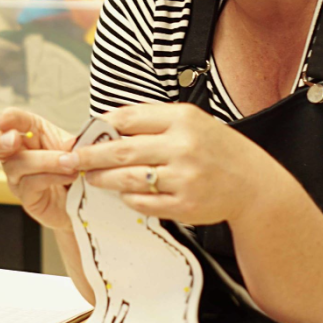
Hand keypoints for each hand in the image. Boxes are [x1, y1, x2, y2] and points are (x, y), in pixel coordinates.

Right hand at [0, 108, 76, 230]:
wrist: (86, 198)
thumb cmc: (75, 167)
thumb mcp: (76, 147)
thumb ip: (71, 144)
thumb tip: (70, 145)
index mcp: (28, 133)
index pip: (11, 121)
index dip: (7, 118)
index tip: (5, 118)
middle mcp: (16, 154)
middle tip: (12, 139)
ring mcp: (17, 177)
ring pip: (17, 164)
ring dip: (46, 161)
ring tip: (70, 162)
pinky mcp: (27, 198)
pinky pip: (31, 184)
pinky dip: (52, 176)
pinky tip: (69, 176)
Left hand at [66, 103, 289, 225]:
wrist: (253, 184)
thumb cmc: (216, 149)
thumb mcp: (191, 122)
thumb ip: (153, 121)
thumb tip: (107, 125)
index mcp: (181, 119)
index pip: (128, 118)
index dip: (99, 126)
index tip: (82, 135)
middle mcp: (182, 146)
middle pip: (121, 150)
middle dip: (88, 156)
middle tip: (69, 160)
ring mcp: (183, 178)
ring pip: (128, 178)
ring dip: (104, 179)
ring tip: (91, 178)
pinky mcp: (184, 205)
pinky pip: (143, 203)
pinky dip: (129, 198)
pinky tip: (124, 194)